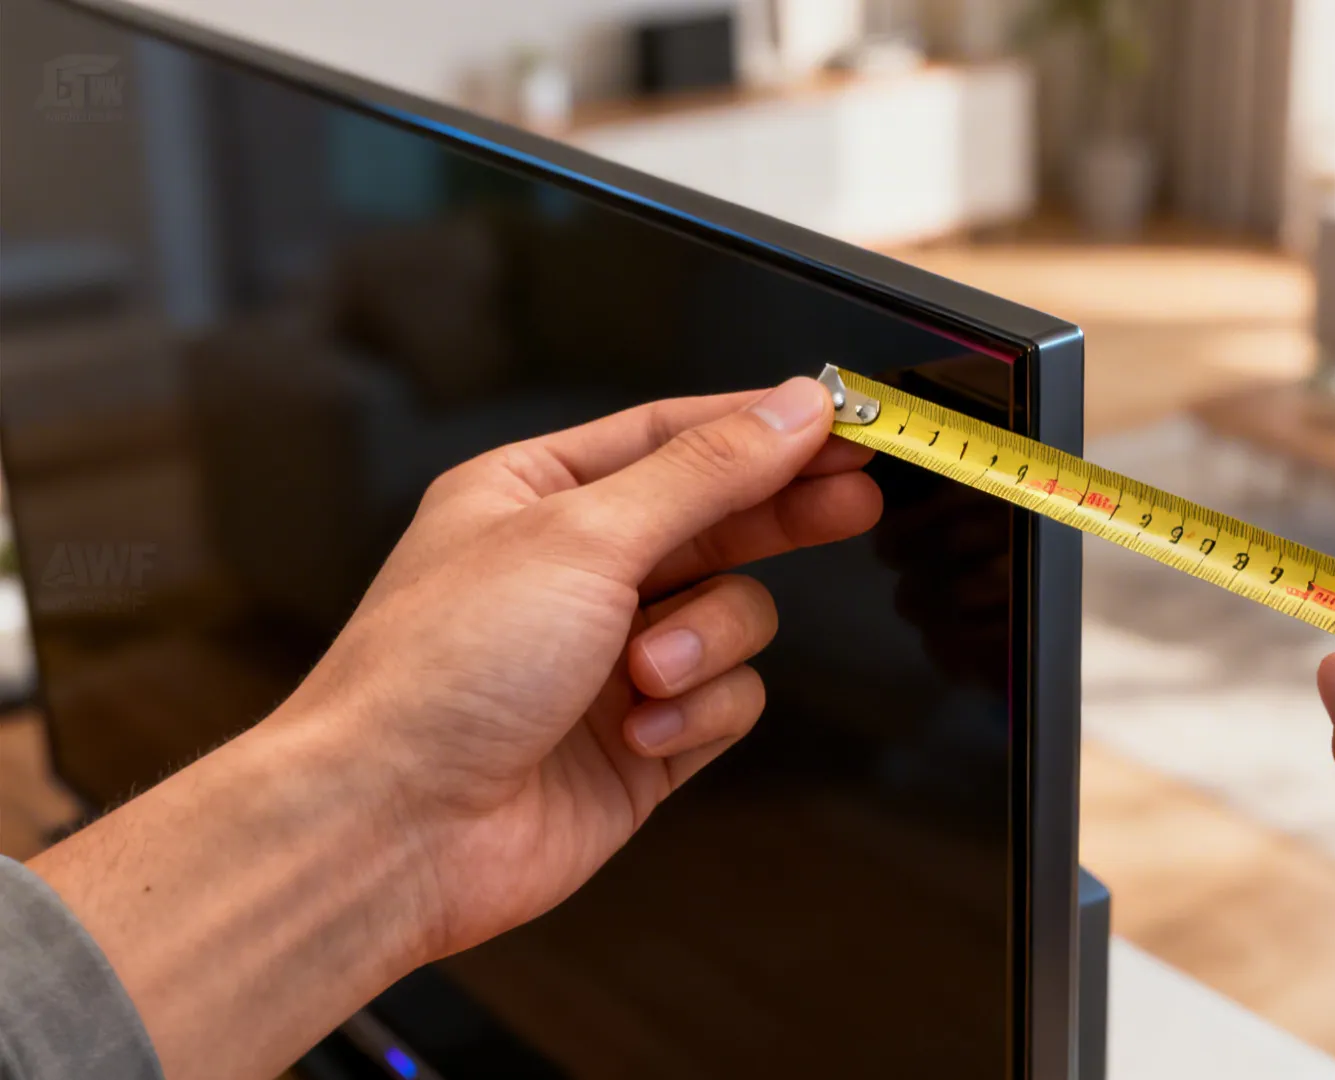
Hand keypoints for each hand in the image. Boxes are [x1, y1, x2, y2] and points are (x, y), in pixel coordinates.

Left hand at [278, 377, 880, 960]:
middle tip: (854, 500)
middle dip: (781, 515)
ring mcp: (611, 658)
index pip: (676, 435)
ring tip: (645, 674)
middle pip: (719, 521)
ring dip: (706, 644)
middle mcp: (575, 571)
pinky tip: (640, 733)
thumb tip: (789, 410)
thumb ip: (705, 472)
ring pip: (734, 617)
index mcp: (536, 495)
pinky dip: (694, 716)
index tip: (845, 421)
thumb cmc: (440, 671)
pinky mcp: (643, 740)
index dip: (765, 426)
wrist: (393, 829)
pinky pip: (726, 702)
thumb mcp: (584, 536)